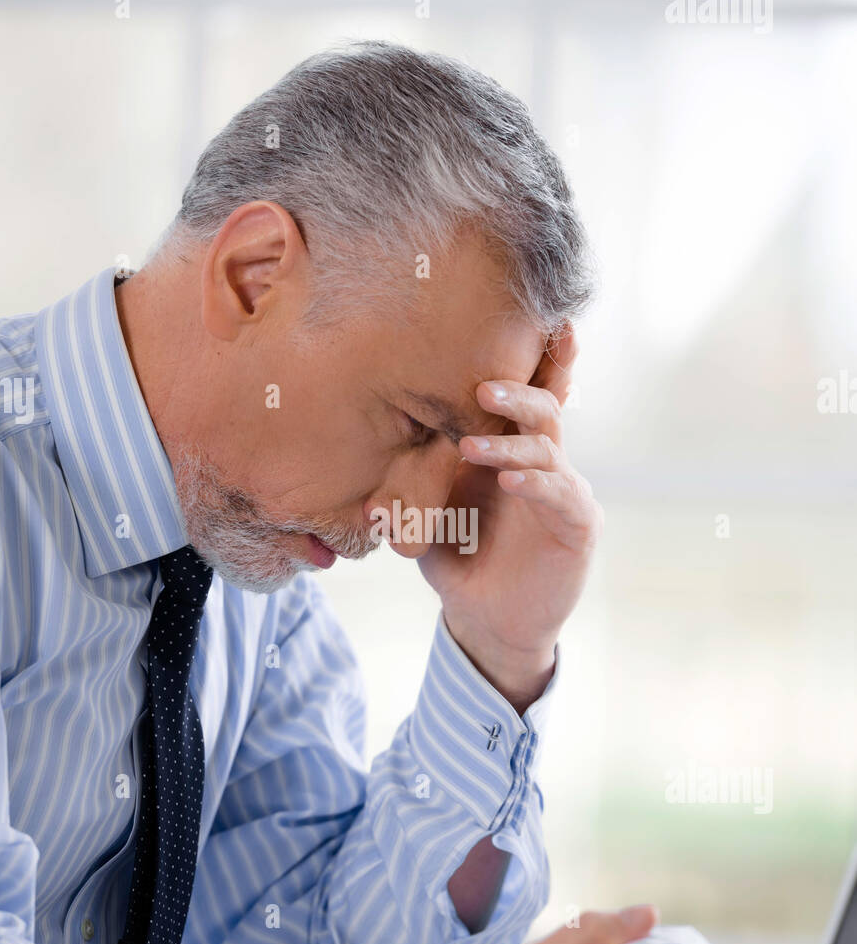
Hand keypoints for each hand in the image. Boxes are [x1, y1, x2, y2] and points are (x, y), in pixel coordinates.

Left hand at [418, 325, 601, 712]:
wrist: (485, 620)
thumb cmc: (459, 558)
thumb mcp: (425, 515)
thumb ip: (407, 485)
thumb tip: (365, 467)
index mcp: (510, 449)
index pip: (524, 396)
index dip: (535, 360)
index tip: (536, 323)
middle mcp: (542, 461)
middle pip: (543, 408)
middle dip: (517, 390)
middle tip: (482, 387)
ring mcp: (564, 491)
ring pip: (547, 449)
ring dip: (509, 445)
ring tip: (470, 448)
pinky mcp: (578, 524)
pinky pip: (560, 493)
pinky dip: (535, 483)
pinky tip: (509, 481)